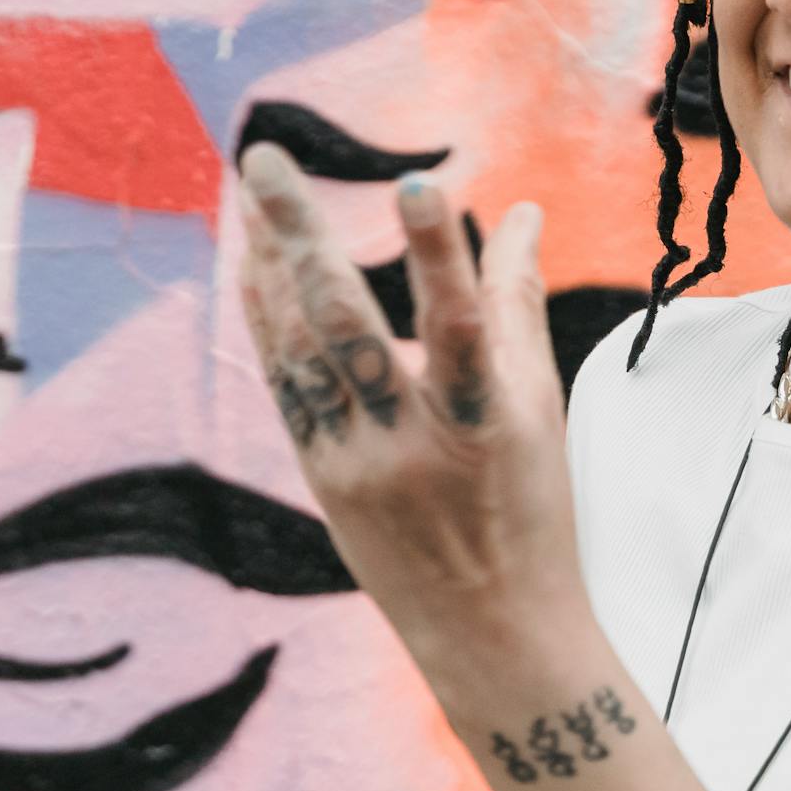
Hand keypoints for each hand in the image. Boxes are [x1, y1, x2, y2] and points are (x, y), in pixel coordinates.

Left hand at [235, 142, 587, 659]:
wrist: (490, 631)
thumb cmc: (531, 508)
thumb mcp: (539, 409)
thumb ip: (517, 303)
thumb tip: (525, 210)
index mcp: (484, 424)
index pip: (459, 327)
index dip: (439, 254)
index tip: (417, 181)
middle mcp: (411, 444)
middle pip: (346, 327)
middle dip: (301, 235)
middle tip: (263, 158)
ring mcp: (355, 464)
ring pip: (299, 351)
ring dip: (269, 264)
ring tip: (251, 191)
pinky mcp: (320, 477)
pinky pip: (284, 384)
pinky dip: (267, 319)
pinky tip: (252, 265)